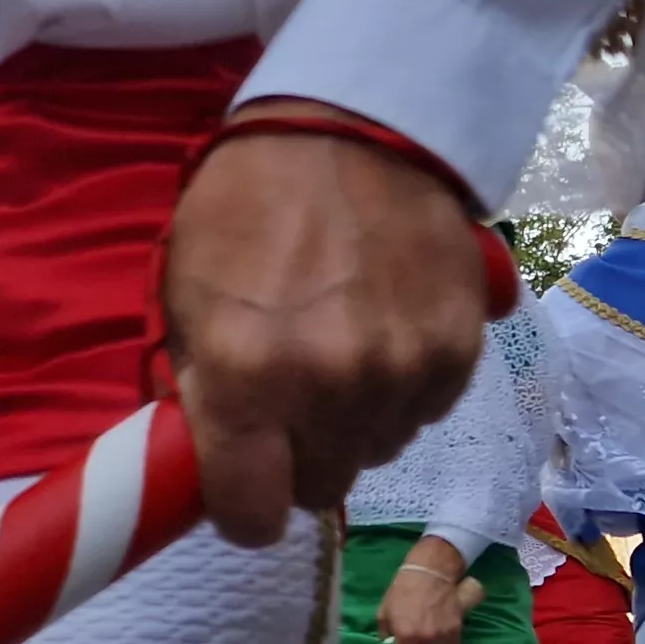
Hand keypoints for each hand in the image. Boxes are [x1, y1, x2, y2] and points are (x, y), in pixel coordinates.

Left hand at [162, 103, 491, 543]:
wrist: (354, 128)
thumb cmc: (246, 206)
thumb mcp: (185, 294)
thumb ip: (198, 387)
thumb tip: (209, 461)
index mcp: (247, 377)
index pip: (250, 516)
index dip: (239, 509)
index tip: (239, 484)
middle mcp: (331, 389)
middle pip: (318, 488)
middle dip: (295, 458)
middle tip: (284, 401)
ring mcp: (403, 374)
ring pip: (374, 453)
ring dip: (351, 424)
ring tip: (336, 351)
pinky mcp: (459, 354)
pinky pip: (423, 412)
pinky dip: (400, 390)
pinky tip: (381, 331)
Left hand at [377, 544, 474, 643]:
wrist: (431, 573)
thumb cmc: (403, 590)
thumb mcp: (384, 612)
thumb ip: (386, 635)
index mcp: (407, 636)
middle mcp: (427, 640)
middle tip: (410, 643)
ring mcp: (444, 637)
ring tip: (423, 631)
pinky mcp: (457, 632)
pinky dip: (440, 640)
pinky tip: (435, 626)